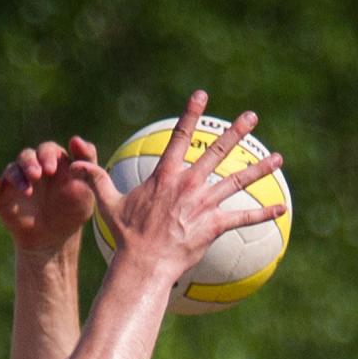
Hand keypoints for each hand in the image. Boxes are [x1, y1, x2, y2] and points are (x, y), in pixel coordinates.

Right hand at [0, 137, 96, 253]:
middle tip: (37, 176)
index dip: (47, 156)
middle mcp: (33, 169)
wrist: (54, 242)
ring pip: (12, 169)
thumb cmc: (72, 213)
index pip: (47, 149)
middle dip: (31, 164)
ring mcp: (17, 181)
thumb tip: (75, 139)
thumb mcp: (87, 187)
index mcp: (52, 162)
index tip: (51, 170)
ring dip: (17, 176)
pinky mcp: (2, 196)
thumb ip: (88, 161)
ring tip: (26, 191)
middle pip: (28, 156)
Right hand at [70, 92, 284, 282]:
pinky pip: (243, 218)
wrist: (142, 264)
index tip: (202, 95)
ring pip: (237, 181)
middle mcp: (188, 184)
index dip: (191, 113)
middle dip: (236, 132)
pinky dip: (263, 213)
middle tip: (251, 116)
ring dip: (260, 168)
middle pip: (216, 151)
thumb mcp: (109, 205)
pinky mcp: (214, 225)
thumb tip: (75, 165)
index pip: (179, 136)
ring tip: (278, 158)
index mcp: (166, 175)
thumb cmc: (126, 237)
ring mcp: (203, 204)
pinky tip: (282, 208)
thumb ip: (97, 181)